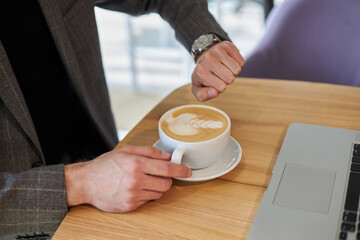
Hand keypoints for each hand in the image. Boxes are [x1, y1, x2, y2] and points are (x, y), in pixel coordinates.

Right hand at [64, 145, 190, 212]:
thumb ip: (149, 152)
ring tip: (141, 181)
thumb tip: (167, 156)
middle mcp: (135, 180)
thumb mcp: (126, 151)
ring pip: (158, 193)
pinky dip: (145, 195)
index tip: (187, 171)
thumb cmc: (105, 165)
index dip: (180, 170)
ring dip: (155, 187)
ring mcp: (132, 195)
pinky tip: (133, 189)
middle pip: (166, 183)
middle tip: (158, 175)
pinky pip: (147, 201)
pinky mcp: (129, 206)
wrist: (86, 182)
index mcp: (136, 164)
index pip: (167, 168)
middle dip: (166, 179)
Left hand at [191, 41, 244, 100]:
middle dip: (227, 80)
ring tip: (223, 68)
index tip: (213, 81)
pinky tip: (228, 62)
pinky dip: (237, 64)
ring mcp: (217, 50)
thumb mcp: (198, 89)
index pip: (222, 88)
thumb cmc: (202, 76)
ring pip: (237, 70)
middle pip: (230, 79)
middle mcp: (208, 59)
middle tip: (219, 74)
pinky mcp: (227, 45)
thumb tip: (215, 92)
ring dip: (232, 72)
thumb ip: (204, 95)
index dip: (220, 87)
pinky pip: (241, 61)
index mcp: (200, 72)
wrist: (203, 55)